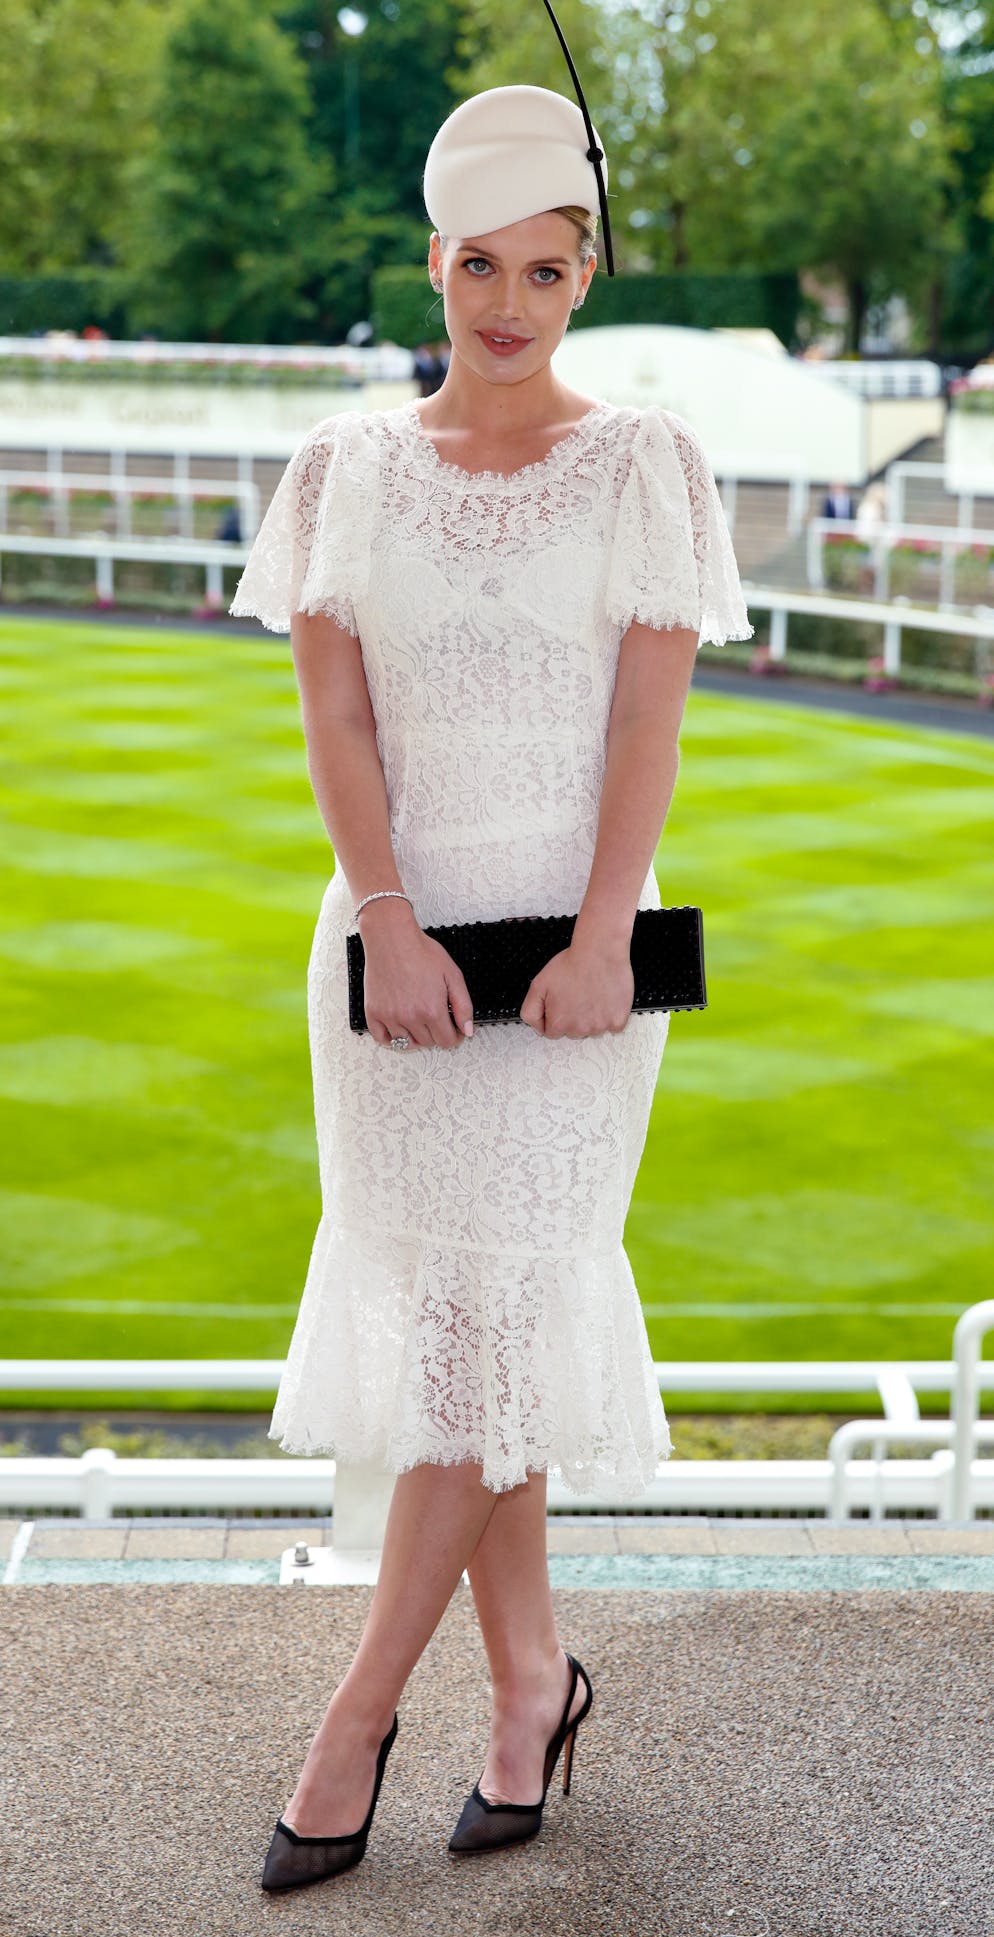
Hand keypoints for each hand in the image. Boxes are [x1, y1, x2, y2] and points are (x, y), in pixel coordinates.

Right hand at [360, 905, 473, 1048]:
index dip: (455, 1037)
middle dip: (437, 1034)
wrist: (391, 938)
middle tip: (437, 1019)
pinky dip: (392, 1039)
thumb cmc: (420, 951)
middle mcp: (410, 1018)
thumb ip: (463, 1005)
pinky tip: (400, 1029)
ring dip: (416, 1037)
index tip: (455, 1030)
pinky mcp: (374, 1012)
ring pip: (407, 1044)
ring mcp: (390, 1017)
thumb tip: (467, 1031)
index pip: (447, 1041)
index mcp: (432, 1010)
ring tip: (420, 1024)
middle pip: (428, 1043)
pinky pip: (382, 1039)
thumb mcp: (452, 975)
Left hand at [519, 939, 633, 1038]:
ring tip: (592, 993)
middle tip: (577, 994)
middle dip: (573, 1017)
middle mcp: (580, 1029)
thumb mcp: (538, 985)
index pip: (552, 1032)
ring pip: (593, 1029)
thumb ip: (530, 1011)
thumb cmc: (572, 964)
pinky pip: (613, 1026)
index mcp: (559, 1023)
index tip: (561, 1003)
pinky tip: (605, 999)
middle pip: (573, 1032)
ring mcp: (600, 1026)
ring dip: (592, 1016)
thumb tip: (537, 1027)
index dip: (555, 1015)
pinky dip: (610, 1015)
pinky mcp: (617, 1020)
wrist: (599, 951)